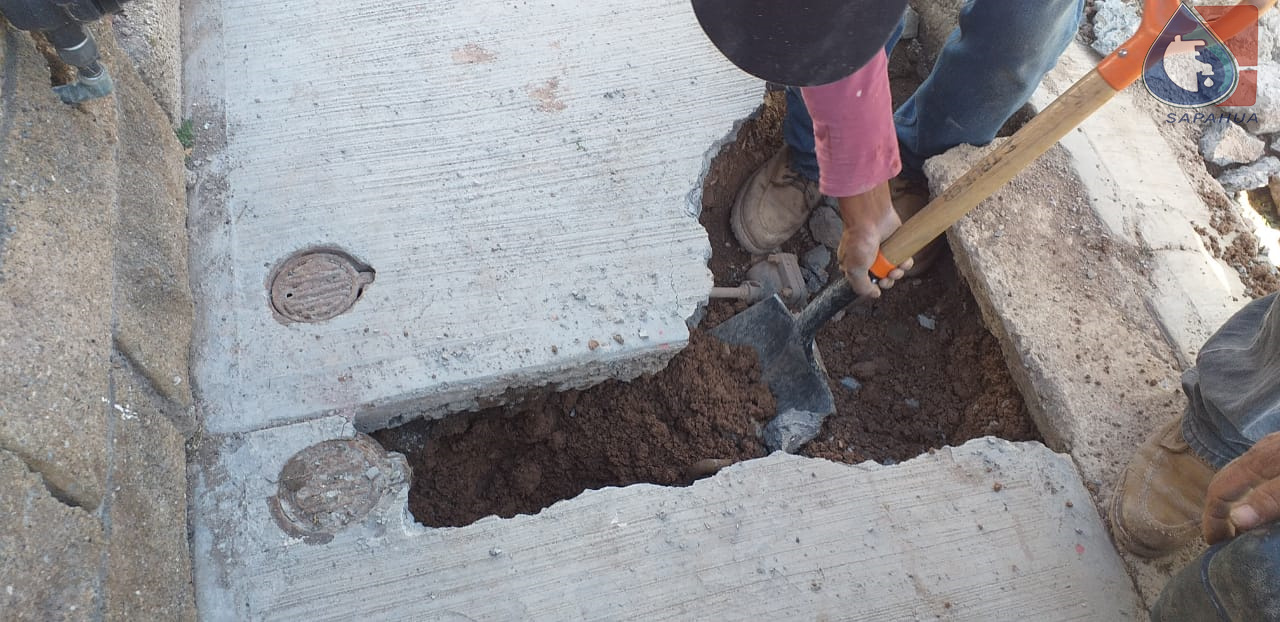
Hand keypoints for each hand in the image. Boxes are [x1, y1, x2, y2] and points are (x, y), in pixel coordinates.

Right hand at [836, 181, 912, 297]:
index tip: (878, 284)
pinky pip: (903, 259)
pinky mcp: (895, 245)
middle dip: (887, 281)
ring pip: (894, 270)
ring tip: (896, 268)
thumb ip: (862, 287)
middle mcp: (868, 260)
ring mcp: (883, 252)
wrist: (871, 216)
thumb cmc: (859, 238)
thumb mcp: (854, 270)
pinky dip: (905, 262)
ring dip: (898, 273)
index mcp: (854, 265)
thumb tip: (874, 294)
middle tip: (887, 277)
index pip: (865, 283)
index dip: (874, 286)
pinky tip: (902, 260)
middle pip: (882, 278)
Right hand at [1203, 431, 1279, 543]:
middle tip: (1223, 537)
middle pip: (1224, 479)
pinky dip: (1249, 490)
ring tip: (1240, 523)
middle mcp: (1259, 452)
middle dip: (1216, 509)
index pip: (1219, 490)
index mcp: (1259, 461)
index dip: (1213, 518)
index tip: (1214, 543)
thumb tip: (1237, 520)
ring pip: (1240, 474)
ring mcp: (1272, 448)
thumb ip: (1270, 499)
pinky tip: (1261, 500)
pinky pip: (1255, 472)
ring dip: (1233, 499)